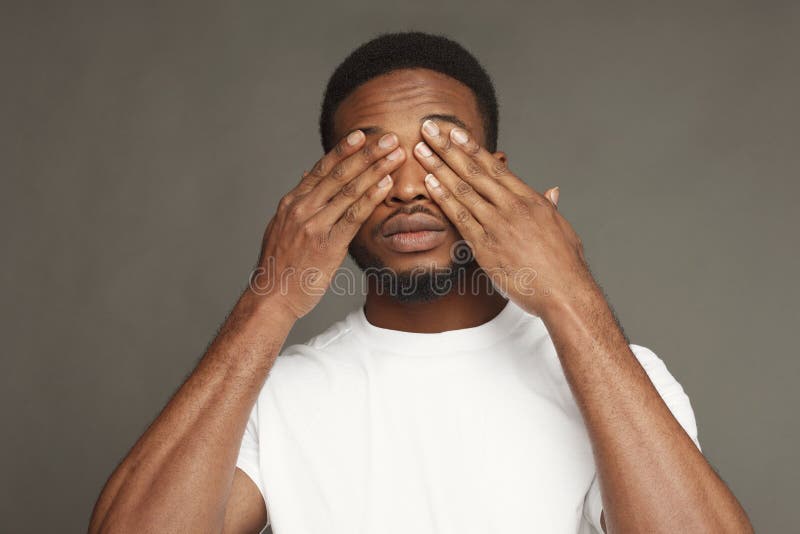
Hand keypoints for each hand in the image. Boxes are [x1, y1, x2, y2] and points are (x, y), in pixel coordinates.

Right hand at [250, 130, 404, 318]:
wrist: (272, 297)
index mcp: (292, 202)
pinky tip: (387, 184)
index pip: (322, 169)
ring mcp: (314, 225)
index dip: (343, 150)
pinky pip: (354, 215)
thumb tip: (306, 177)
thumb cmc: (281, 266)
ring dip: (376, 169)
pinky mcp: (327, 244)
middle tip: (388, 138)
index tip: (362, 135)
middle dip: (366, 153)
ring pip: (349, 189)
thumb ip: (297, 203)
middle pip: (339, 173)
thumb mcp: (282, 227)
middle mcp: (302, 208)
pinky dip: (371, 197)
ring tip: (395, 155)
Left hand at [413, 119, 597, 317]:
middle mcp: (513, 207)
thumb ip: (550, 207)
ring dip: (438, 167)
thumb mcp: (562, 228)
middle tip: (429, 128)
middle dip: (448, 148)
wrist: (565, 293)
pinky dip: (443, 198)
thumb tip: (552, 192)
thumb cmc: (565, 265)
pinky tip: (429, 183)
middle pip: (474, 171)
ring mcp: (498, 225)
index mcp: (531, 200)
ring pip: (463, 189)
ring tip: (421, 150)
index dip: (472, 147)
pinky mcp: (486, 246)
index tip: (454, 132)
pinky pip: (459, 217)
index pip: (495, 167)